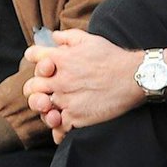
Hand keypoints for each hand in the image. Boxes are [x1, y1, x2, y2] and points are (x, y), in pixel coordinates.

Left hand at [22, 29, 146, 138]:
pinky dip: (58, 129)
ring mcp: (66, 99)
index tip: (43, 65)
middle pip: (31, 86)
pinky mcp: (77, 116)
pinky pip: (58, 127)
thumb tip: (54, 37)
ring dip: (43, 109)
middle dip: (35, 88)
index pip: (32, 56)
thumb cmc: (113, 57)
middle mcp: (59, 79)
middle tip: (44, 91)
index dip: (35, 59)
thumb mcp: (89, 39)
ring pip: (41, 108)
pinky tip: (62, 126)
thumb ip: (68, 37)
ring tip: (51, 109)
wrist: (134, 78)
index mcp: (60, 58)